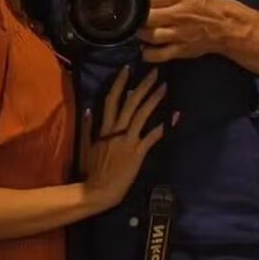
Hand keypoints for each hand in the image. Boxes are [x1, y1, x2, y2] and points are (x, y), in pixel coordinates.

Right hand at [80, 66, 172, 209]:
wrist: (97, 190)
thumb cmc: (91, 170)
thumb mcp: (85, 147)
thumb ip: (87, 128)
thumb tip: (88, 109)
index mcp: (103, 128)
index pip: (111, 100)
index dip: (119, 83)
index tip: (127, 69)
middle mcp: (116, 131)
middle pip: (131, 102)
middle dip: (143, 85)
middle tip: (155, 72)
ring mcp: (128, 141)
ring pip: (142, 115)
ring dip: (154, 99)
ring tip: (165, 86)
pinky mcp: (137, 153)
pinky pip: (152, 137)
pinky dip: (163, 127)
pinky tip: (173, 117)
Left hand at [139, 0, 228, 61]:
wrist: (225, 24)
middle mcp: (179, 15)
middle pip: (147, 17)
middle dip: (138, 16)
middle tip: (137, 14)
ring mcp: (179, 35)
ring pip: (150, 36)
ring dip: (141, 33)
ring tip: (141, 28)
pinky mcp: (180, 50)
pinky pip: (158, 55)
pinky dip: (147, 53)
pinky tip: (146, 46)